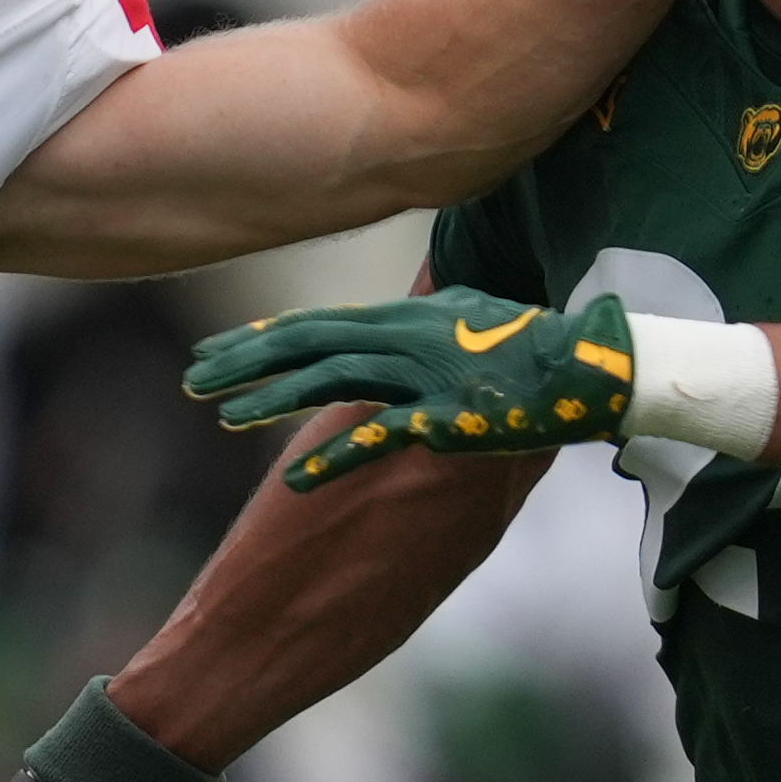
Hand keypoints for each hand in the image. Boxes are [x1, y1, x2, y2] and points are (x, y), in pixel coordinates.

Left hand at [186, 286, 637, 491]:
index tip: (215, 350)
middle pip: (308, 345)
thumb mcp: (467, 313)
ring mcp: (423, 376)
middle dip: (245, 361)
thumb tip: (404, 303)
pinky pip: (380, 436)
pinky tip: (293, 479)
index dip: (262, 337)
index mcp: (403, 316)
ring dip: (272, 400)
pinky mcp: (446, 418)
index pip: (316, 324)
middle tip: (192, 378)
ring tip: (223, 418)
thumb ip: (424, 312)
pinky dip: (334, 457)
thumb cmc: (531, 342)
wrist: (588, 366)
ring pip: (330, 382)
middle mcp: (404, 337)